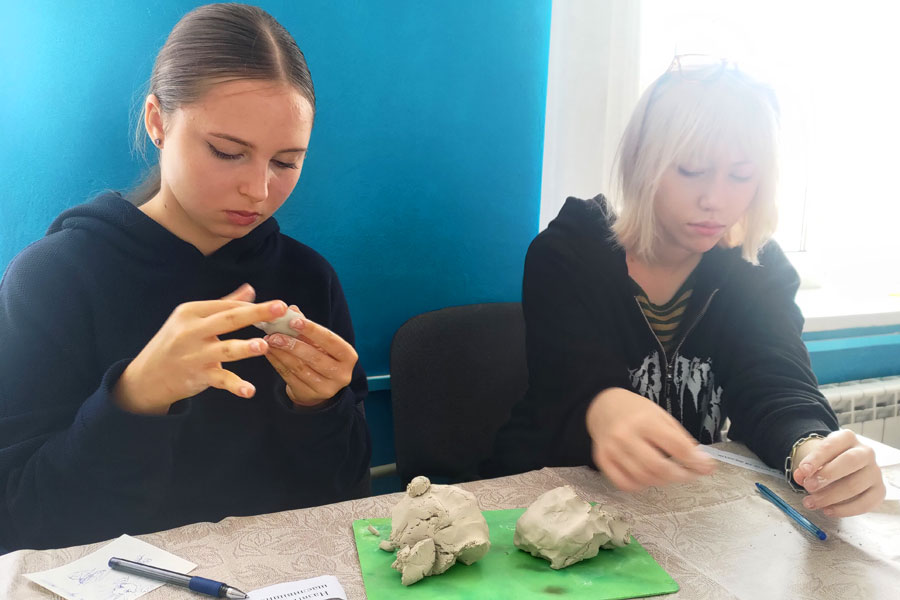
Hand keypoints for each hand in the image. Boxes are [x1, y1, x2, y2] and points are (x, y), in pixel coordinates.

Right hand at [114, 284, 285, 414]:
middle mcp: (190, 330)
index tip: (279, 305)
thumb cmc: (175, 343)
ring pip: (224, 350)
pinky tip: (250, 390)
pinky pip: (220, 380)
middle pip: (228, 320)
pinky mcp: (196, 376)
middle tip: (281, 309)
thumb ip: (223, 305)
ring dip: (244, 348)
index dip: (253, 305)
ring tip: (264, 346)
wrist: (146, 377)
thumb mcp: (192, 319)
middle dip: (256, 313)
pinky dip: (235, 385)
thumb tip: (250, 289)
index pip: (227, 306)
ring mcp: (193, 354)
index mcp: (190, 312)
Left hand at [262, 305, 358, 406]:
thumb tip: (292, 309)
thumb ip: (308, 327)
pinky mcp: (310, 394)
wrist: (320, 386)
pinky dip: (277, 363)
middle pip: (314, 356)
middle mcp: (341, 374)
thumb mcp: (321, 343)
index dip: (312, 330)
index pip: (330, 340)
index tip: (293, 321)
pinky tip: (269, 353)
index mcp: (348, 356)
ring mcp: (326, 387)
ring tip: (269, 342)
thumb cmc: (322, 357)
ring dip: (281, 353)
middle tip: (274, 334)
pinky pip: (290, 377)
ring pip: (299, 367)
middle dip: (292, 344)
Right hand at [586, 387, 715, 490]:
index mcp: (645, 421)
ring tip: (669, 474)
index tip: (707, 467)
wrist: (603, 406)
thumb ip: (680, 439)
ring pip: (643, 478)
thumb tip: (701, 463)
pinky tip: (647, 477)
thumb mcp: (662, 416)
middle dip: (680, 475)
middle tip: (689, 475)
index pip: (676, 447)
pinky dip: (640, 486)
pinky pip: (624, 484)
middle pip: (659, 467)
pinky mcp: (602, 460)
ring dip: (662, 481)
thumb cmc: (637, 411)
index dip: (695, 461)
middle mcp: (626, 435)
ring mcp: (612, 449)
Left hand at [792, 429, 885, 516]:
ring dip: (830, 497)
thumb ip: (806, 468)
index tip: (803, 470)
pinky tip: (828, 510)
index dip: (816, 458)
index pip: (832, 445)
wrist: (845, 468)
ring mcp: (875, 472)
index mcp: (847, 438)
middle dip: (826, 476)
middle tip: (808, 487)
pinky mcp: (879, 491)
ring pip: (855, 485)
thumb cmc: (829, 461)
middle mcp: (865, 452)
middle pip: (849, 462)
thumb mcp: (815, 459)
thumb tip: (800, 477)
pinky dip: (844, 509)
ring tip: (811, 502)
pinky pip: (864, 503)